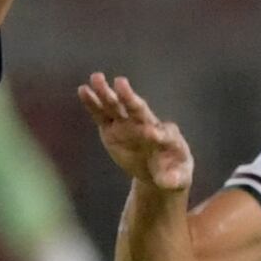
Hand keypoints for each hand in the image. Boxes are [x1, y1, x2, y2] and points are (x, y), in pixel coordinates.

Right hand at [77, 72, 192, 192]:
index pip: (162, 133)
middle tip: (121, 83)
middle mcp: (146, 124)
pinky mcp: (112, 129)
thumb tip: (168, 182)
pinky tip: (84, 90)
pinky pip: (101, 114)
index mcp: (167, 136)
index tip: (151, 135)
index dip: (156, 134)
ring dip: (107, 93)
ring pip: (117, 107)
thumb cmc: (173, 172)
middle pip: (138, 109)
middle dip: (129, 97)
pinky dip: (93, 103)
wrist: (158, 170)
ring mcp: (128, 125)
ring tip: (96, 77)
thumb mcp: (177, 179)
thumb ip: (172, 179)